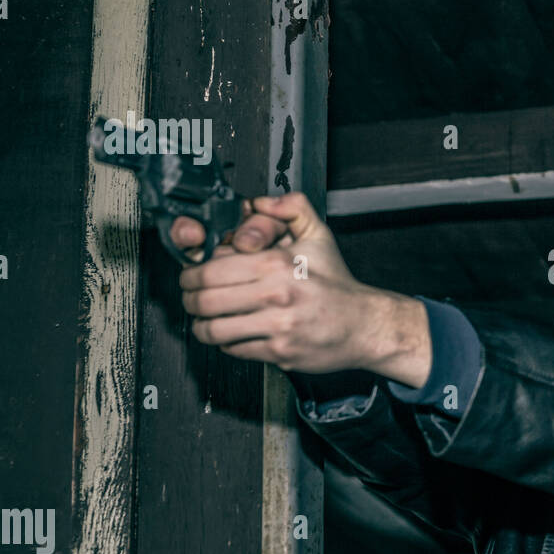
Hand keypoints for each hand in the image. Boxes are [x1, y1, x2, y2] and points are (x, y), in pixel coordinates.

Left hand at [175, 192, 430, 381]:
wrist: (364, 325)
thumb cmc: (337, 284)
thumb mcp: (319, 236)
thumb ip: (291, 208)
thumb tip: (259, 201)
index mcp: (277, 265)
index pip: (211, 271)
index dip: (190, 276)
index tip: (190, 278)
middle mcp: (276, 296)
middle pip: (205, 301)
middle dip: (189, 301)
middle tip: (191, 299)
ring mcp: (277, 327)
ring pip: (214, 330)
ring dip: (203, 326)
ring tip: (206, 321)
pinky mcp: (280, 353)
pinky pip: (235, 350)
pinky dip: (227, 343)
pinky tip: (233, 334)